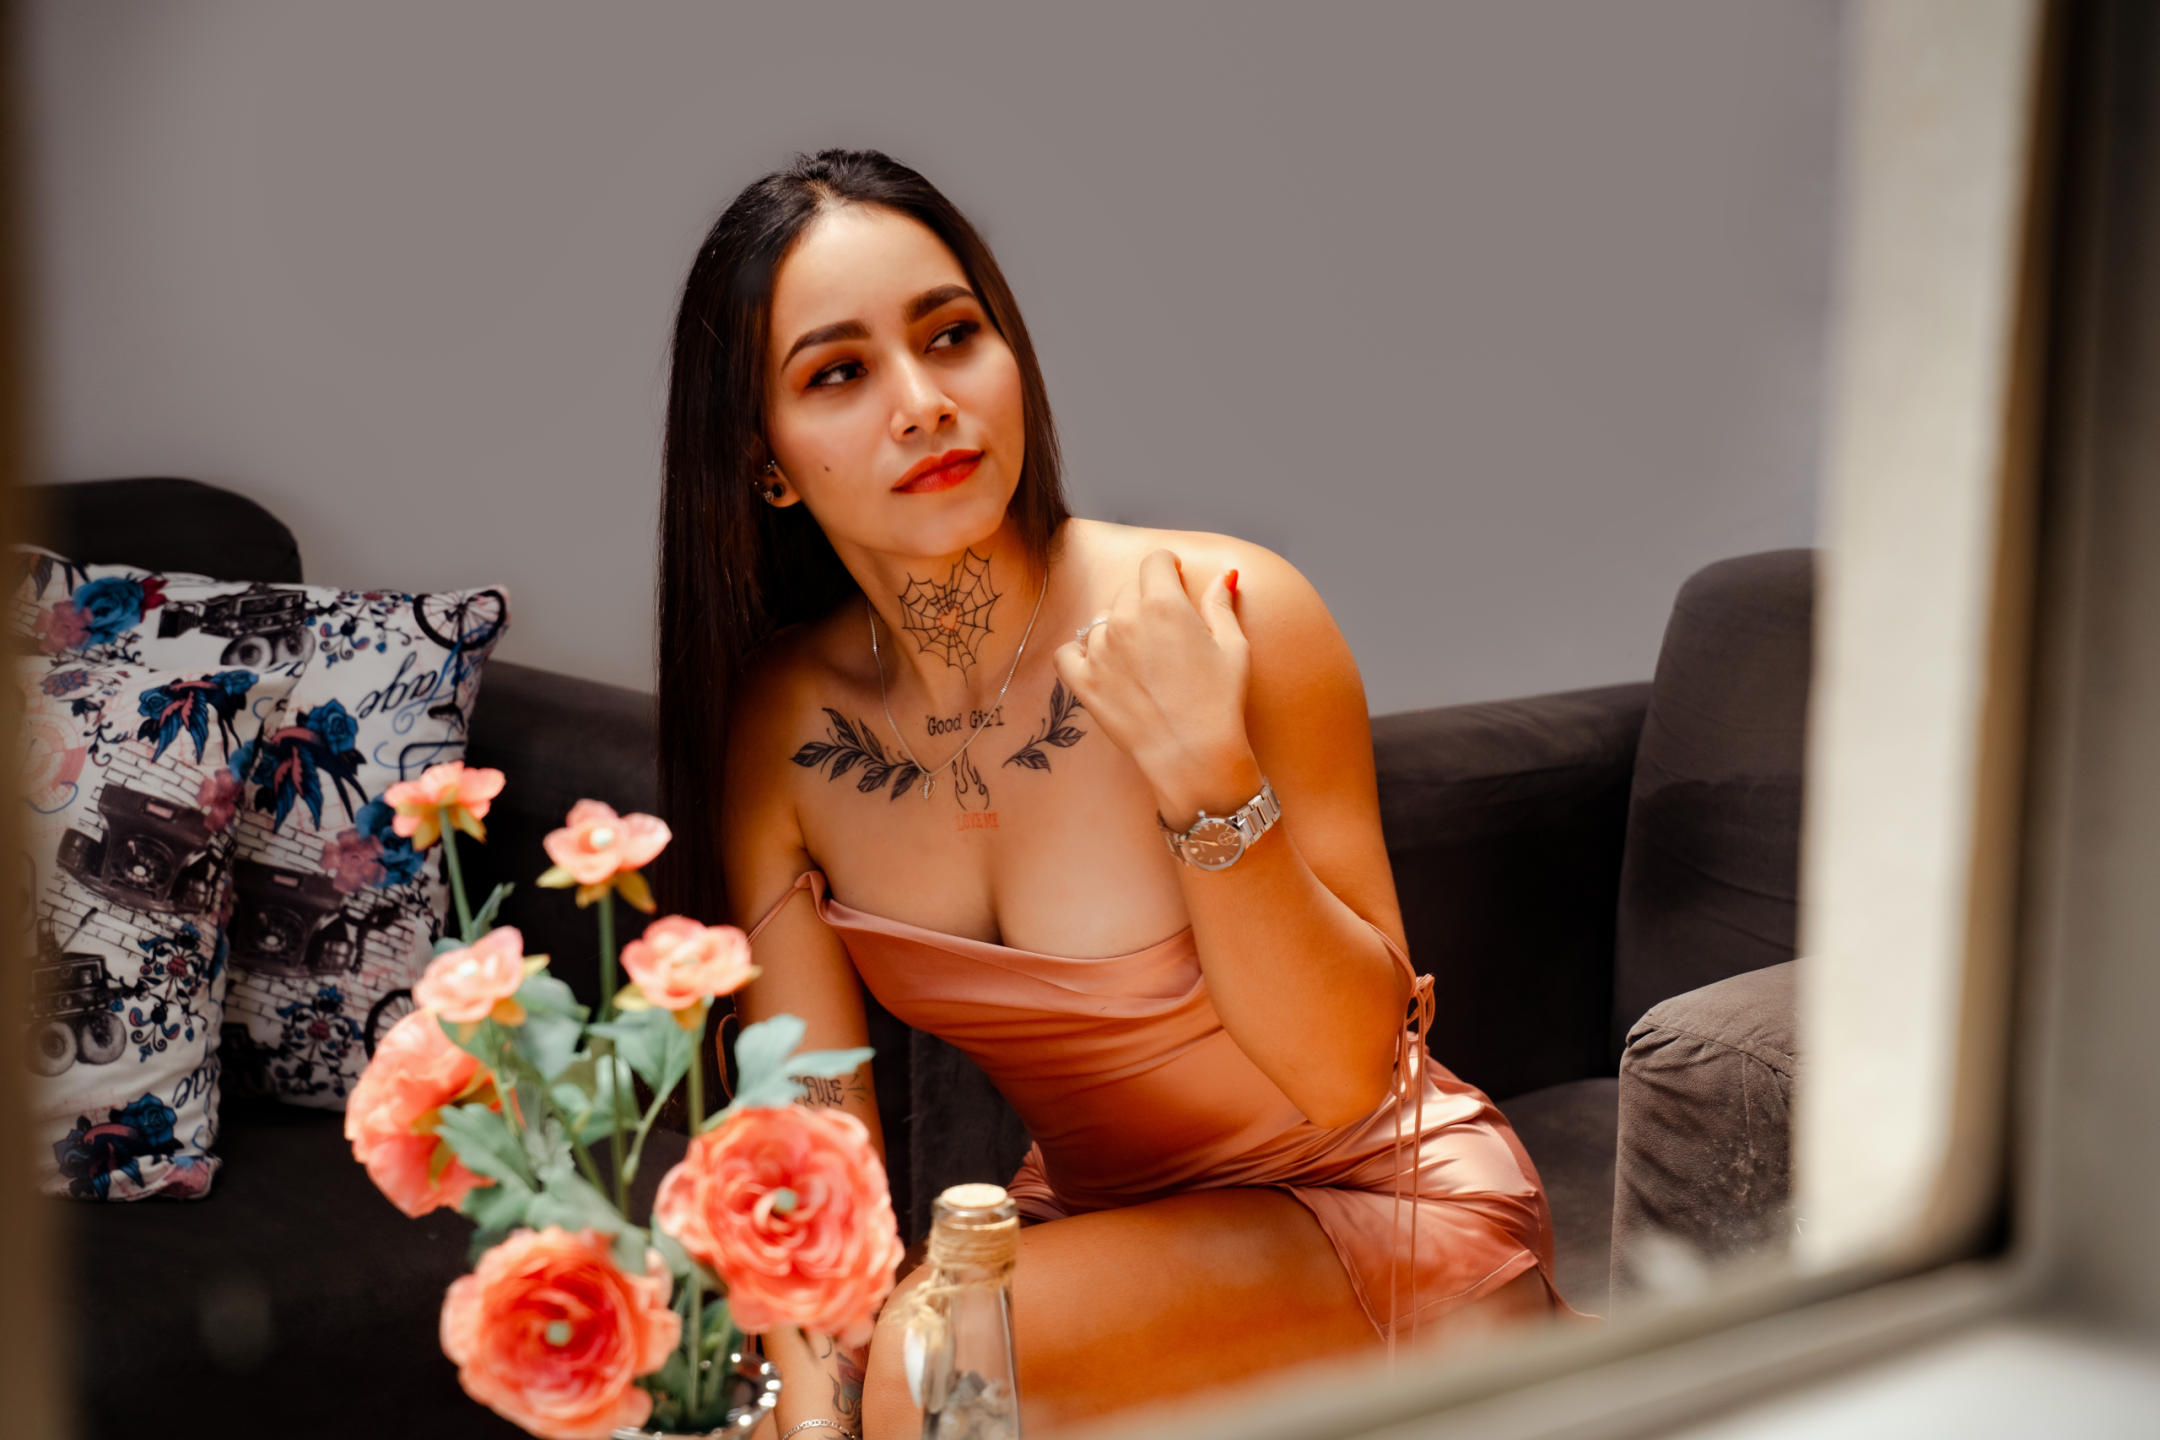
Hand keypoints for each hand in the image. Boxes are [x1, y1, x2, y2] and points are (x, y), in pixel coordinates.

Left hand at [1050, 549, 1256, 818]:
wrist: (1192, 755)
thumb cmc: (1219, 701)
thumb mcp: (1233, 646)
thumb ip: (1220, 605)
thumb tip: (1223, 576)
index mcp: (1163, 604)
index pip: (1154, 561)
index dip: (1166, 566)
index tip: (1172, 578)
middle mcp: (1125, 620)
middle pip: (1129, 590)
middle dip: (1147, 599)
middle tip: (1166, 629)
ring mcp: (1099, 651)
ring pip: (1103, 621)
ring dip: (1119, 629)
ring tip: (1142, 658)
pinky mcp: (1083, 681)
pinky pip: (1068, 652)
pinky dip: (1080, 653)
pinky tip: (1101, 663)